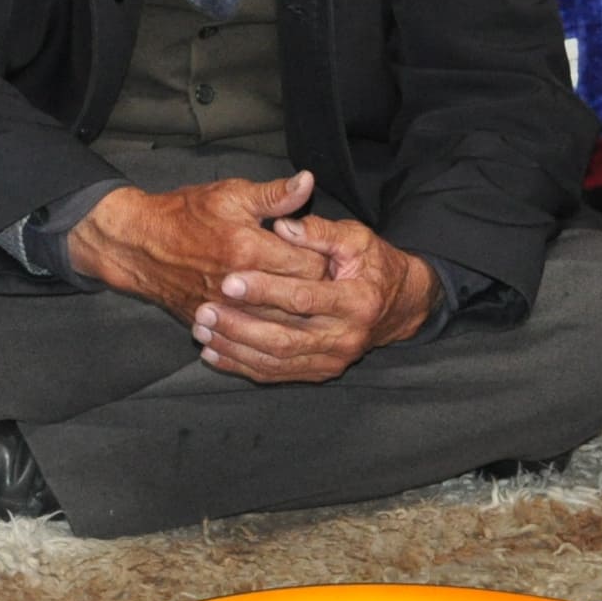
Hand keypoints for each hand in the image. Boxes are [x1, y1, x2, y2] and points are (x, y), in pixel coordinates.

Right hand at [65, 172, 327, 319]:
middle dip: (315, 292)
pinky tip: (277, 320)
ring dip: (294, 316)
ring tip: (304, 302)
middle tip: (325, 282)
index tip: (328, 256)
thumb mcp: (231, 194)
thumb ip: (274, 195)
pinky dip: (266, 330)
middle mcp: (237, 285)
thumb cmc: (185, 214)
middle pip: (297, 300)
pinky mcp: (212, 324)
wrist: (138, 244)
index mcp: (248, 249)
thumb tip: (308, 182)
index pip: (309, 267)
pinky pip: (249, 338)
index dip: (324, 262)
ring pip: (277, 325)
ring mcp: (223, 310)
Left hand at [190, 212, 436, 383]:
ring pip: (276, 361)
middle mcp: (347, 337)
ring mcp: (334, 359)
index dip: (265, 289)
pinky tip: (214, 354)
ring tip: (202, 331)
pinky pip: (276, 374)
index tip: (229, 280)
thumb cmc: (373, 264)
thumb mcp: (356, 239)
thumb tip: (283, 226)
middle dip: (240, 325)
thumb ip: (320, 232)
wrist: (399, 305)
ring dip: (235, 348)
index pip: (304, 298)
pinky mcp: (321, 371)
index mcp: (357, 300)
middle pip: (285, 337)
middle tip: (205, 311)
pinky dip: (242, 366)